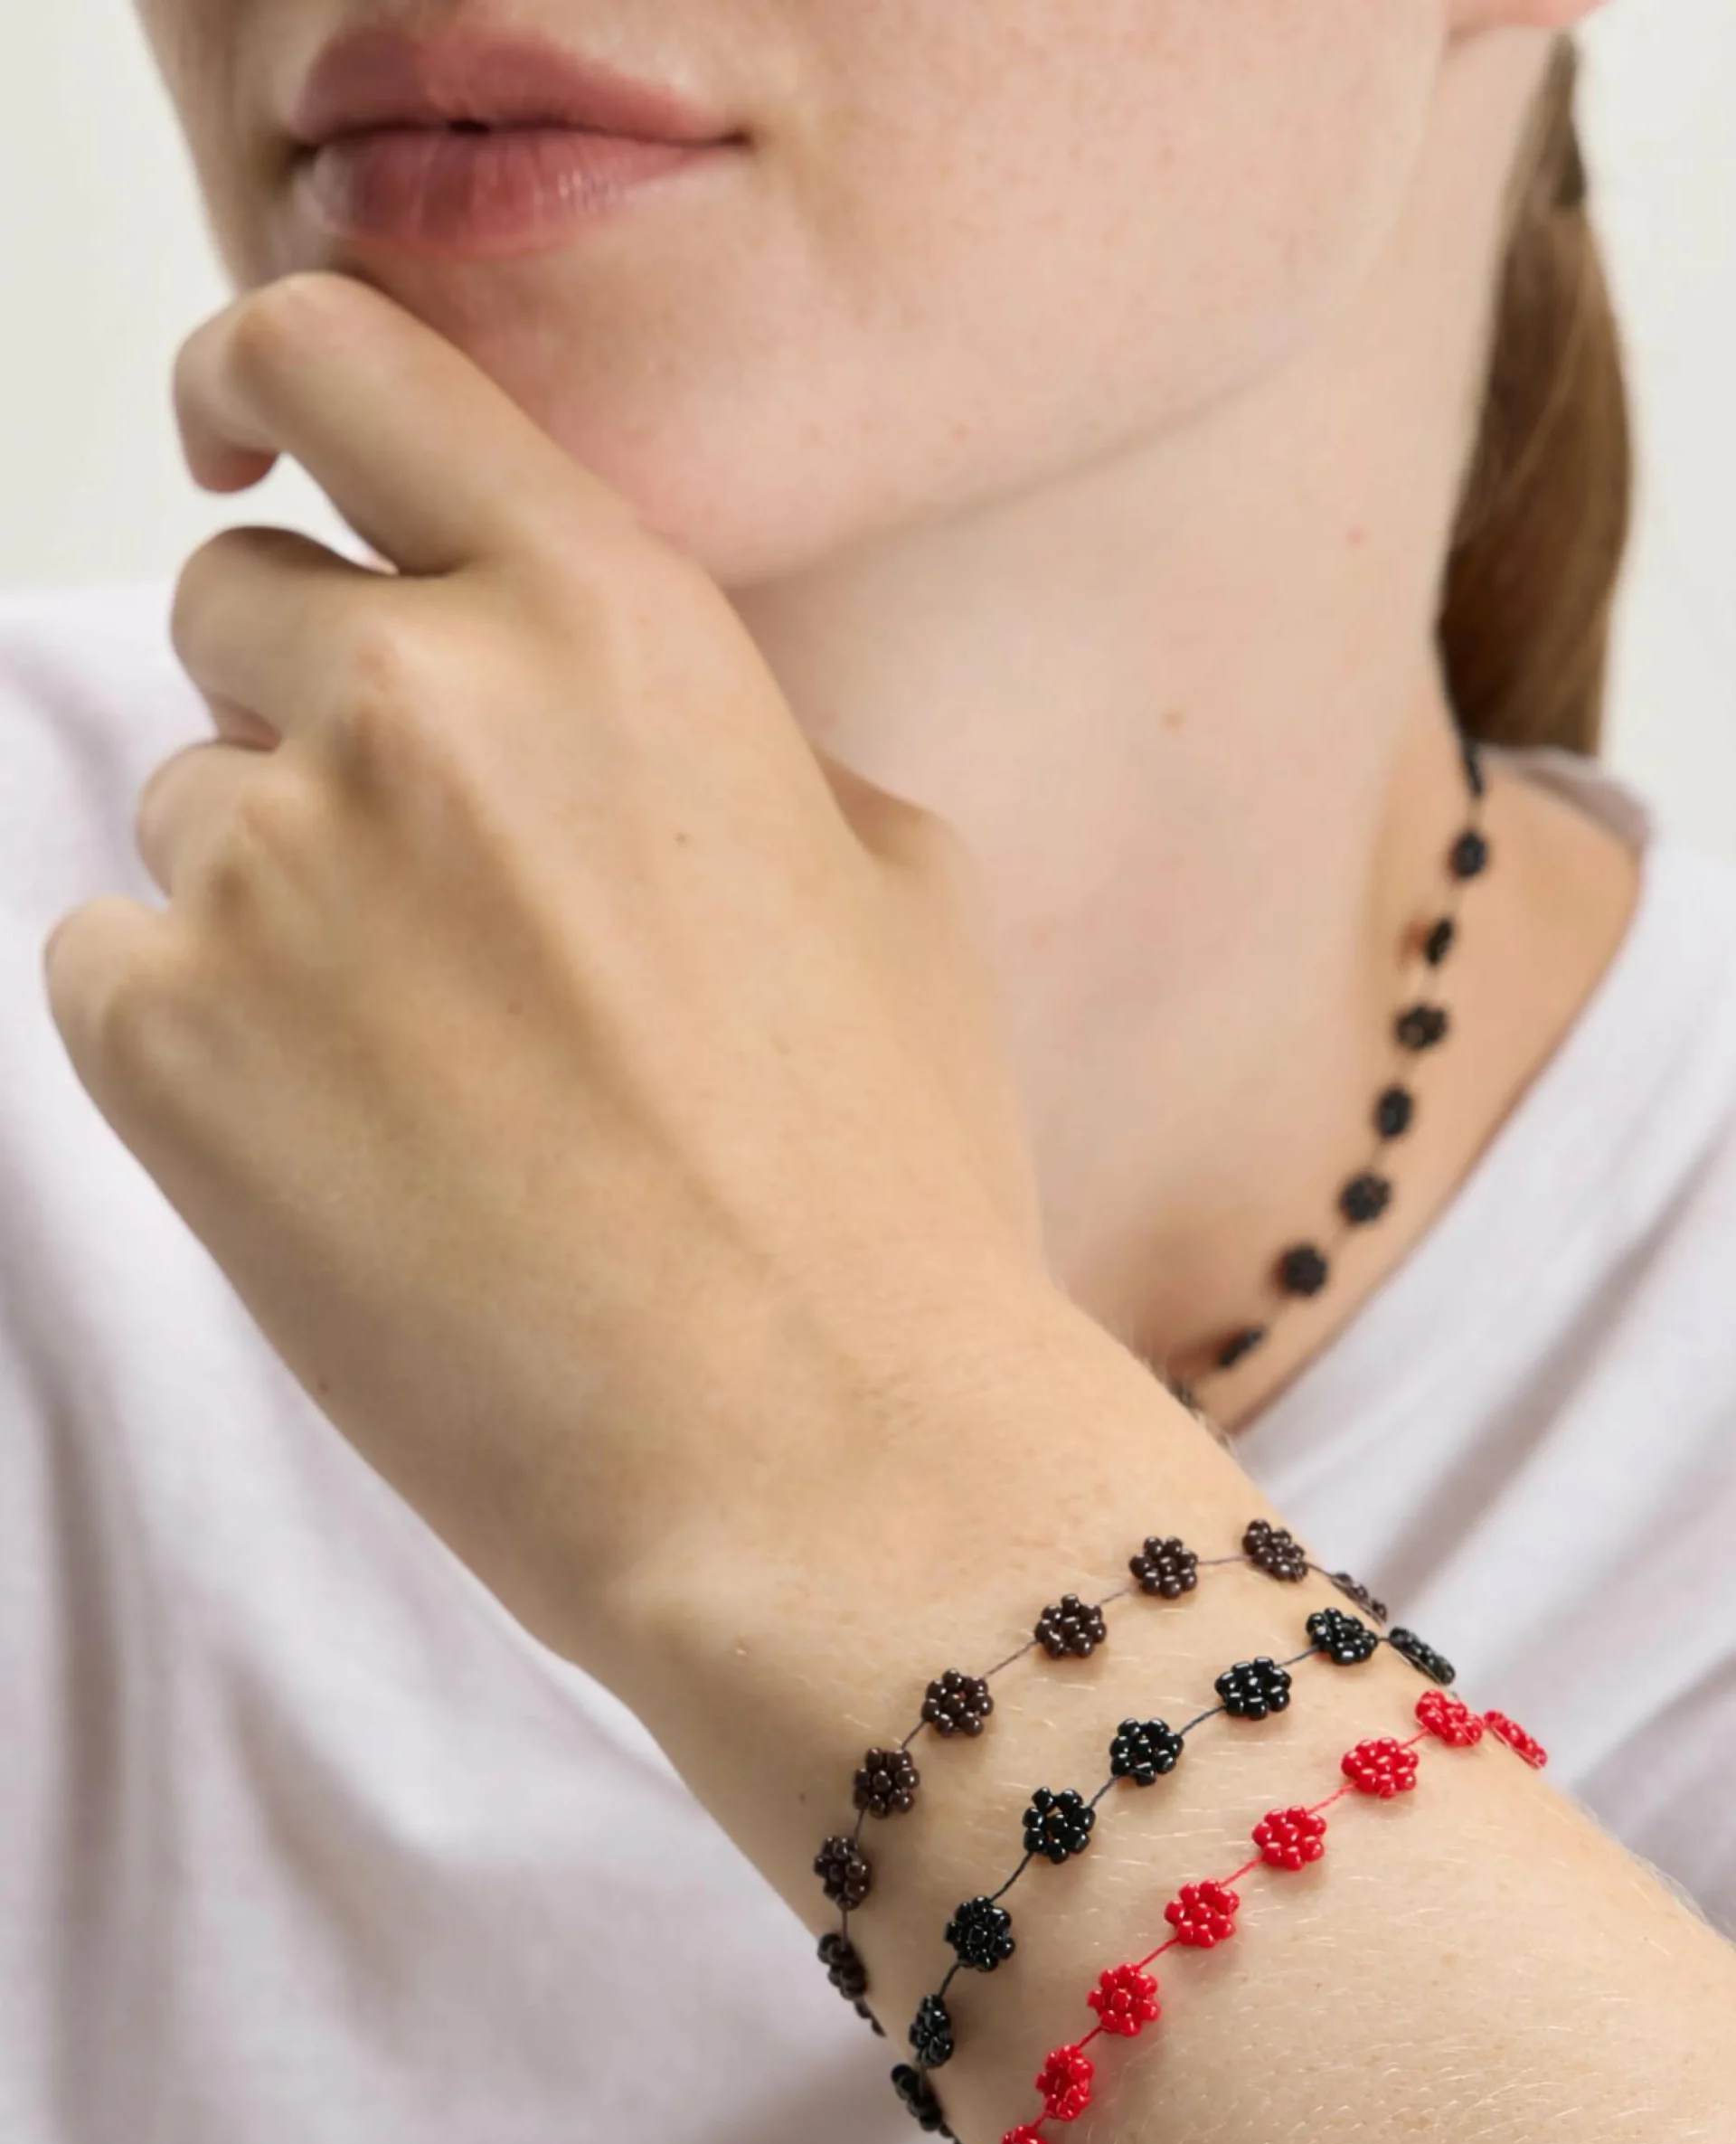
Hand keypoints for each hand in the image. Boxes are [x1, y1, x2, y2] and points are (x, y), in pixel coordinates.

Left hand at [42, 271, 1054, 1663]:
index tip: (244, 429)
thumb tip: (595, 700)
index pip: (344, 358)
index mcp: (615, 624)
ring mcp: (274, 871)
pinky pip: (113, 968)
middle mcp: (421, 701)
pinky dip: (201, 1038)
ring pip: (190, 810)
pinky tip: (358, 1155)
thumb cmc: (890, 1183)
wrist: (828, 1459)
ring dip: (282, 904)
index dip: (264, 371)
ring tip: (443, 1084)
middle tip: (432, 897)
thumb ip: (711, 731)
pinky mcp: (165, 1050)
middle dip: (311, 707)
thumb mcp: (889, 884)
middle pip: (241, 600)